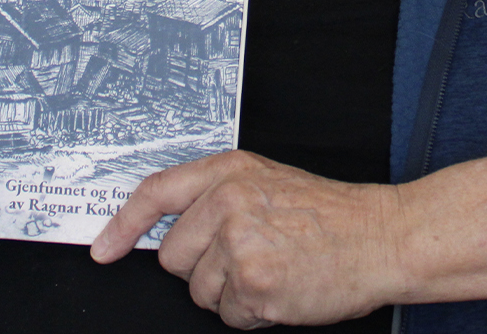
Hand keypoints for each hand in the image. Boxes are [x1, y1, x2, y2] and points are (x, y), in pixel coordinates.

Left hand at [89, 150, 405, 328]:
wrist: (381, 238)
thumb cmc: (332, 216)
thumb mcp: (269, 182)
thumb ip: (218, 197)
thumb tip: (169, 229)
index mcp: (229, 171)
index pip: (155, 193)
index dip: (124, 225)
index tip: (105, 248)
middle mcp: (227, 203)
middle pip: (174, 256)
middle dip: (203, 267)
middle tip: (248, 257)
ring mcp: (238, 245)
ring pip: (199, 291)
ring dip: (230, 292)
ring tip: (272, 270)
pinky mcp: (252, 285)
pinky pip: (228, 314)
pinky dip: (252, 313)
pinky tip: (281, 290)